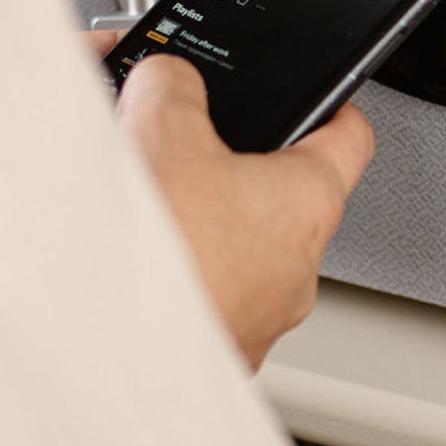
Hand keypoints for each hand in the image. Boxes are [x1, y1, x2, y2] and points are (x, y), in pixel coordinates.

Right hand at [115, 54, 373, 368]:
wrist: (96, 370)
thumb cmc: (155, 266)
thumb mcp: (161, 132)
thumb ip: (173, 86)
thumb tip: (168, 76)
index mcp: (308, 203)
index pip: (349, 135)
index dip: (330, 102)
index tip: (314, 87)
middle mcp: (295, 269)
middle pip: (273, 191)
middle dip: (224, 158)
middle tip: (181, 135)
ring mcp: (252, 320)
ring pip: (228, 247)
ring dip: (187, 217)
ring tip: (133, 195)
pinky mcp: (205, 354)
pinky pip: (193, 293)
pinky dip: (163, 268)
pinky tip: (116, 254)